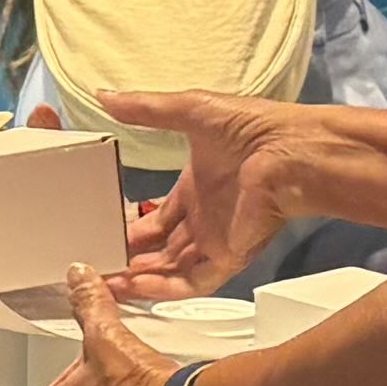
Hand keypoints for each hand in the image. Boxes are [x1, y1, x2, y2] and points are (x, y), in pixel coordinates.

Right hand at [109, 89, 299, 288]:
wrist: (291, 151)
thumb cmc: (251, 127)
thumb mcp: (189, 110)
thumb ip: (144, 108)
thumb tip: (104, 96)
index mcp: (195, 190)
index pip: (155, 220)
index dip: (129, 229)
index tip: (100, 234)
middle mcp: (204, 220)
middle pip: (159, 250)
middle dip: (128, 260)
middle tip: (95, 264)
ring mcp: (216, 240)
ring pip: (170, 270)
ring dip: (138, 279)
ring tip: (103, 283)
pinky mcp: (229, 256)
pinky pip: (192, 282)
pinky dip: (164, 289)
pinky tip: (134, 287)